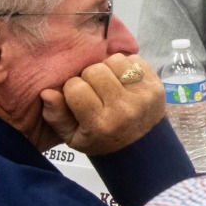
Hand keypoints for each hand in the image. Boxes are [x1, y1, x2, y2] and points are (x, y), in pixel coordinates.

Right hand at [40, 54, 166, 155]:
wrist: (142, 146)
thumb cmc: (101, 140)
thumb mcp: (73, 137)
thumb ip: (56, 116)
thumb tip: (47, 92)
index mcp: (100, 123)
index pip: (76, 88)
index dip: (72, 89)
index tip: (79, 98)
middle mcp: (124, 108)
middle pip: (95, 70)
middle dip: (89, 77)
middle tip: (94, 90)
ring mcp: (144, 95)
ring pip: (115, 60)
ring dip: (107, 68)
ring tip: (109, 83)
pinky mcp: (157, 85)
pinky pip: (135, 59)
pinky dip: (126, 66)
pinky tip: (123, 80)